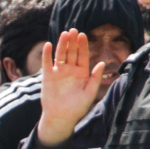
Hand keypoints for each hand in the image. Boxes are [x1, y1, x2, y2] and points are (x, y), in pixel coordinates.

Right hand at [37, 30, 104, 145]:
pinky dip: (47, 54)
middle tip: (73, 30)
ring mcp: (59, 72)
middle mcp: (70, 70)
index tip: (83, 35)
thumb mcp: (89, 93)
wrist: (61, 117)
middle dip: (73, 42)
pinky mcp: (48, 76)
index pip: (83, 56)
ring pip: (60, 55)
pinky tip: (48, 45)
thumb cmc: (77, 108)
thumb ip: (95, 78)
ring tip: (64, 34)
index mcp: (82, 73)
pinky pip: (47, 63)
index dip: (83, 45)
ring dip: (62, 44)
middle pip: (72, 52)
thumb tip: (102, 63)